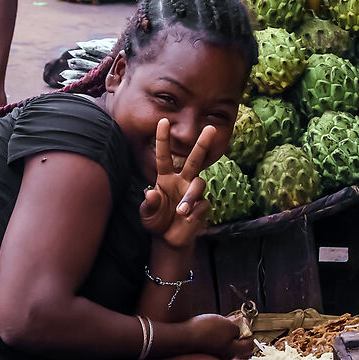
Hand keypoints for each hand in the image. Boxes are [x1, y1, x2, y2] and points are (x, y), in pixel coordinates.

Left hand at [138, 118, 221, 249]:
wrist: (169, 239)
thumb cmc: (157, 221)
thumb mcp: (147, 214)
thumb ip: (148, 204)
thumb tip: (151, 192)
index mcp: (166, 178)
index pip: (164, 156)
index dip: (163, 139)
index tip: (163, 120)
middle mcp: (182, 181)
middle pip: (194, 159)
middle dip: (202, 143)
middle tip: (211, 128)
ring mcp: (194, 192)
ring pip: (199, 184)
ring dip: (190, 196)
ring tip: (181, 212)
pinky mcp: (203, 206)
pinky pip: (202, 204)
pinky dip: (193, 213)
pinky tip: (186, 220)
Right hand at [182, 313, 255, 359]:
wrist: (182, 336)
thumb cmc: (203, 331)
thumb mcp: (226, 325)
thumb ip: (236, 328)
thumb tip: (239, 330)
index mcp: (233, 350)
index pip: (249, 346)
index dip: (249, 334)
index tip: (245, 325)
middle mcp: (224, 356)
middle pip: (238, 348)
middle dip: (238, 336)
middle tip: (235, 325)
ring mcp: (214, 355)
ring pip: (226, 347)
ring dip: (226, 337)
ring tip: (221, 325)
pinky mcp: (204, 353)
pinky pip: (215, 346)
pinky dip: (216, 339)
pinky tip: (212, 331)